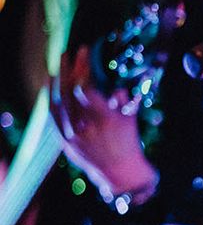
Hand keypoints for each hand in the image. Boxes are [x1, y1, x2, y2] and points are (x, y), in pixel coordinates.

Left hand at [50, 46, 157, 199]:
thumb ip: (122, 100)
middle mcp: (85, 127)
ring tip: (58, 65)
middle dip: (68, 69)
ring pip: (58, 103)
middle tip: (68, 52)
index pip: (86, 87)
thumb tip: (114, 84)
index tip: (85, 53)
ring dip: (57, 81)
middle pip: (69, 92)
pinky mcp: (64, 142)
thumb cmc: (128, 142)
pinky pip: (53, 117)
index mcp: (105, 119)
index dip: (82, 67)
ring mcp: (72, 136)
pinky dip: (50, 99)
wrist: (119, 172)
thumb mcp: (130, 118)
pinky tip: (50, 87)